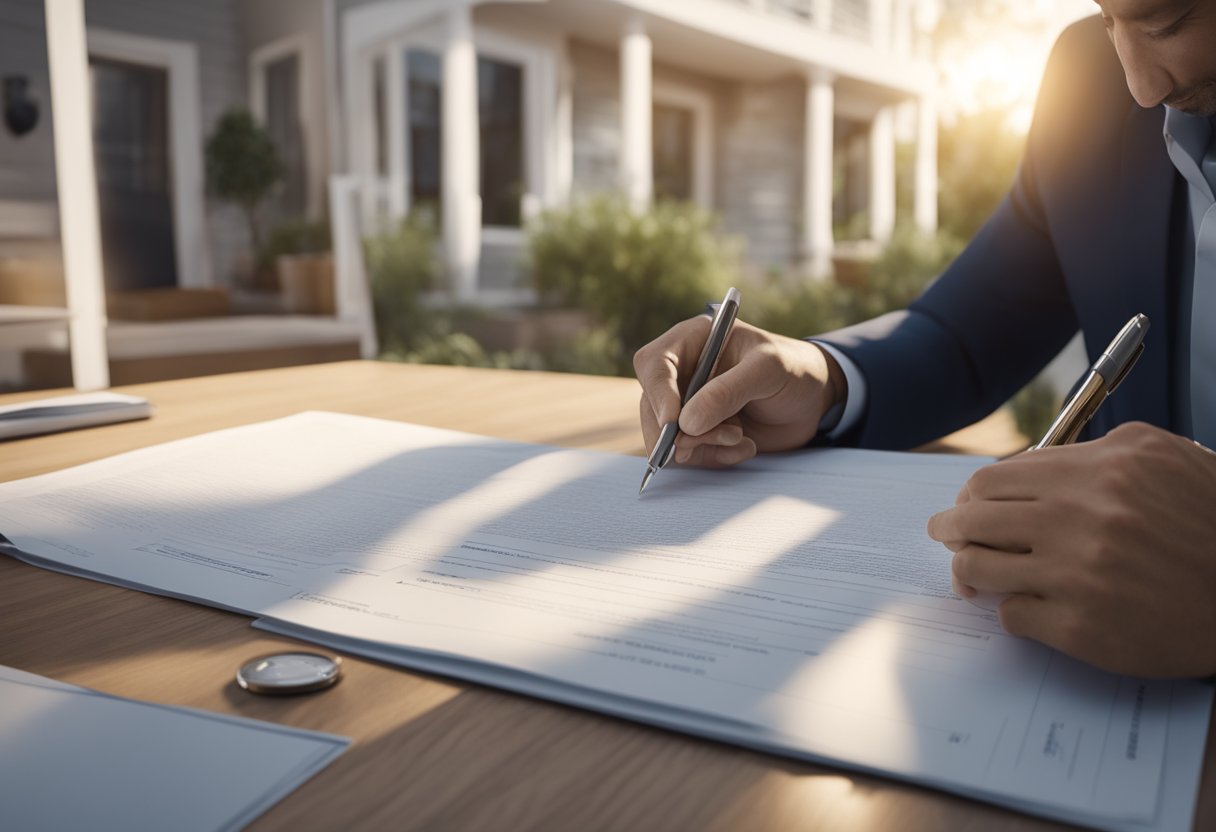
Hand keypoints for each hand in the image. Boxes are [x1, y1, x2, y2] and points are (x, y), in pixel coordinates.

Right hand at [634, 317, 843, 467]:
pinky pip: (689, 455)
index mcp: (692, 341)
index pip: (654, 364)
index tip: (674, 423)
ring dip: (703, 446)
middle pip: (653, 407)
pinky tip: (743, 446)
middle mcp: (682, 372)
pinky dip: (714, 457)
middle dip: (682, 432)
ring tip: (740, 437)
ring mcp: (688, 405)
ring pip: (668, 437)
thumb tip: (686, 423)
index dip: (658, 394)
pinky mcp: (698, 432)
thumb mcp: (768, 370)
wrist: (813, 399)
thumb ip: (728, 391)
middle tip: (724, 436)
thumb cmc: (794, 369)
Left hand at [927, 422, 1215, 677]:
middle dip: (950, 527)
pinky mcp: (1081, 628)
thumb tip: (1020, 469)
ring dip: (969, 570)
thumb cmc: (1208, 522)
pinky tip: (1027, 606)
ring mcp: (1079, 575)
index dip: (973, 494)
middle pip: (973, 519)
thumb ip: (1088, 454)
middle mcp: (1084, 518)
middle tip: (945, 534)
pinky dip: (1012, 609)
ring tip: (970, 574)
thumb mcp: (1162, 458)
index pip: (994, 479)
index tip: (967, 505)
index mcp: (1101, 470)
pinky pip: (1011, 614)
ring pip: (978, 567)